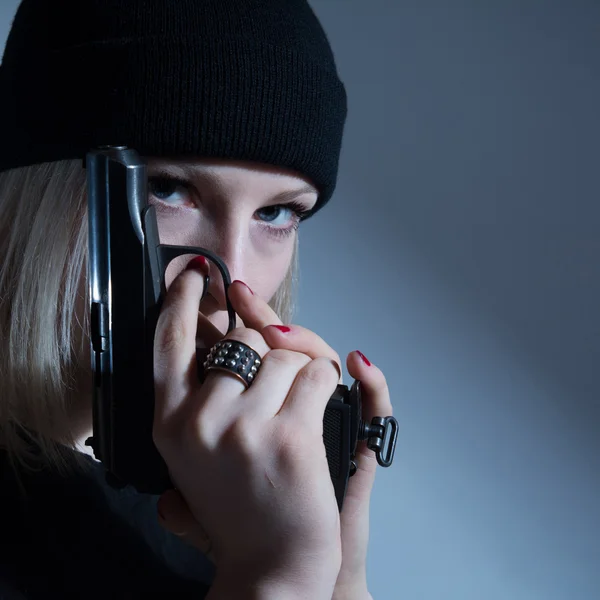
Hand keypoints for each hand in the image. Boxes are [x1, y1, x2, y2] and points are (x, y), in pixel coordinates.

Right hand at [152, 263, 342, 598]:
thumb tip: (236, 328)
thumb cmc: (241, 506)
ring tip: (294, 416)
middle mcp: (200, 421)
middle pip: (246, 340)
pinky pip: (318, 375)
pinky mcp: (288, 435)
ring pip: (287, 354)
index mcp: (171, 423)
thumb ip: (207, 391)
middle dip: (272, 354)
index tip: (196, 273)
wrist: (272, 567)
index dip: (181, 299)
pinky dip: (326, 388)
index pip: (169, 340)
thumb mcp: (200, 452)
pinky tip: (315, 419)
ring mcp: (244, 426)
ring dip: (301, 376)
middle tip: (278, 389)